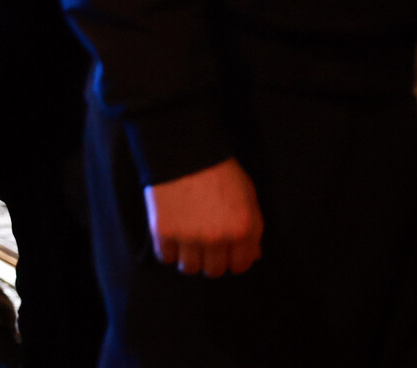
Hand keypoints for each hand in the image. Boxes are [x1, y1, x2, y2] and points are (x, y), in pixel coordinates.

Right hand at [145, 158, 263, 276]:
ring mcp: (190, 237)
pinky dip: (168, 251)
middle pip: (214, 270)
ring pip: (189, 268)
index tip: (224, 252)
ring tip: (185, 244)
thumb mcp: (247, 195)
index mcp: (243, 229)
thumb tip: (252, 255)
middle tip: (203, 247)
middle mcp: (218, 238)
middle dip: (210, 260)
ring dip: (188, 259)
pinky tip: (170, 237)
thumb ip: (252, 227)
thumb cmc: (218, 168)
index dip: (232, 260)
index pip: (240, 265)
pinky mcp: (164, 232)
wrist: (183, 147)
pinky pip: (166, 257)